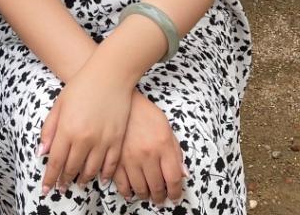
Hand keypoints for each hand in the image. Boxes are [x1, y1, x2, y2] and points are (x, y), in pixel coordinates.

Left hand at [38, 63, 132, 195]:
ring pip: (91, 169)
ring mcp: (103, 140)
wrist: (110, 75)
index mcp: (67, 129)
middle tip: (61, 187)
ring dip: (83, 179)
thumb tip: (42, 152)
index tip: (46, 189)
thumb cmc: (81, 86)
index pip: (56, 162)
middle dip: (65, 180)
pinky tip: (101, 178)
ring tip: (78, 183)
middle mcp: (84, 138)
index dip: (50, 178)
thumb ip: (49, 130)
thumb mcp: (59, 105)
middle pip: (72, 168)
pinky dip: (105, 174)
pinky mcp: (117, 139)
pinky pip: (111, 164)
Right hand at [112, 90, 186, 204]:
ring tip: (147, 194)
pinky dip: (126, 191)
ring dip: (145, 195)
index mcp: (163, 146)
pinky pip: (121, 183)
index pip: (173, 178)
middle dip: (160, 196)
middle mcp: (147, 154)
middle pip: (157, 186)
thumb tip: (183, 174)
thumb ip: (176, 152)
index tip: (174, 196)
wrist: (122, 102)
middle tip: (161, 198)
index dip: (175, 192)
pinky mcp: (115, 158)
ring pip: (139, 188)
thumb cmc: (147, 114)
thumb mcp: (167, 129)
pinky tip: (131, 192)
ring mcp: (129, 158)